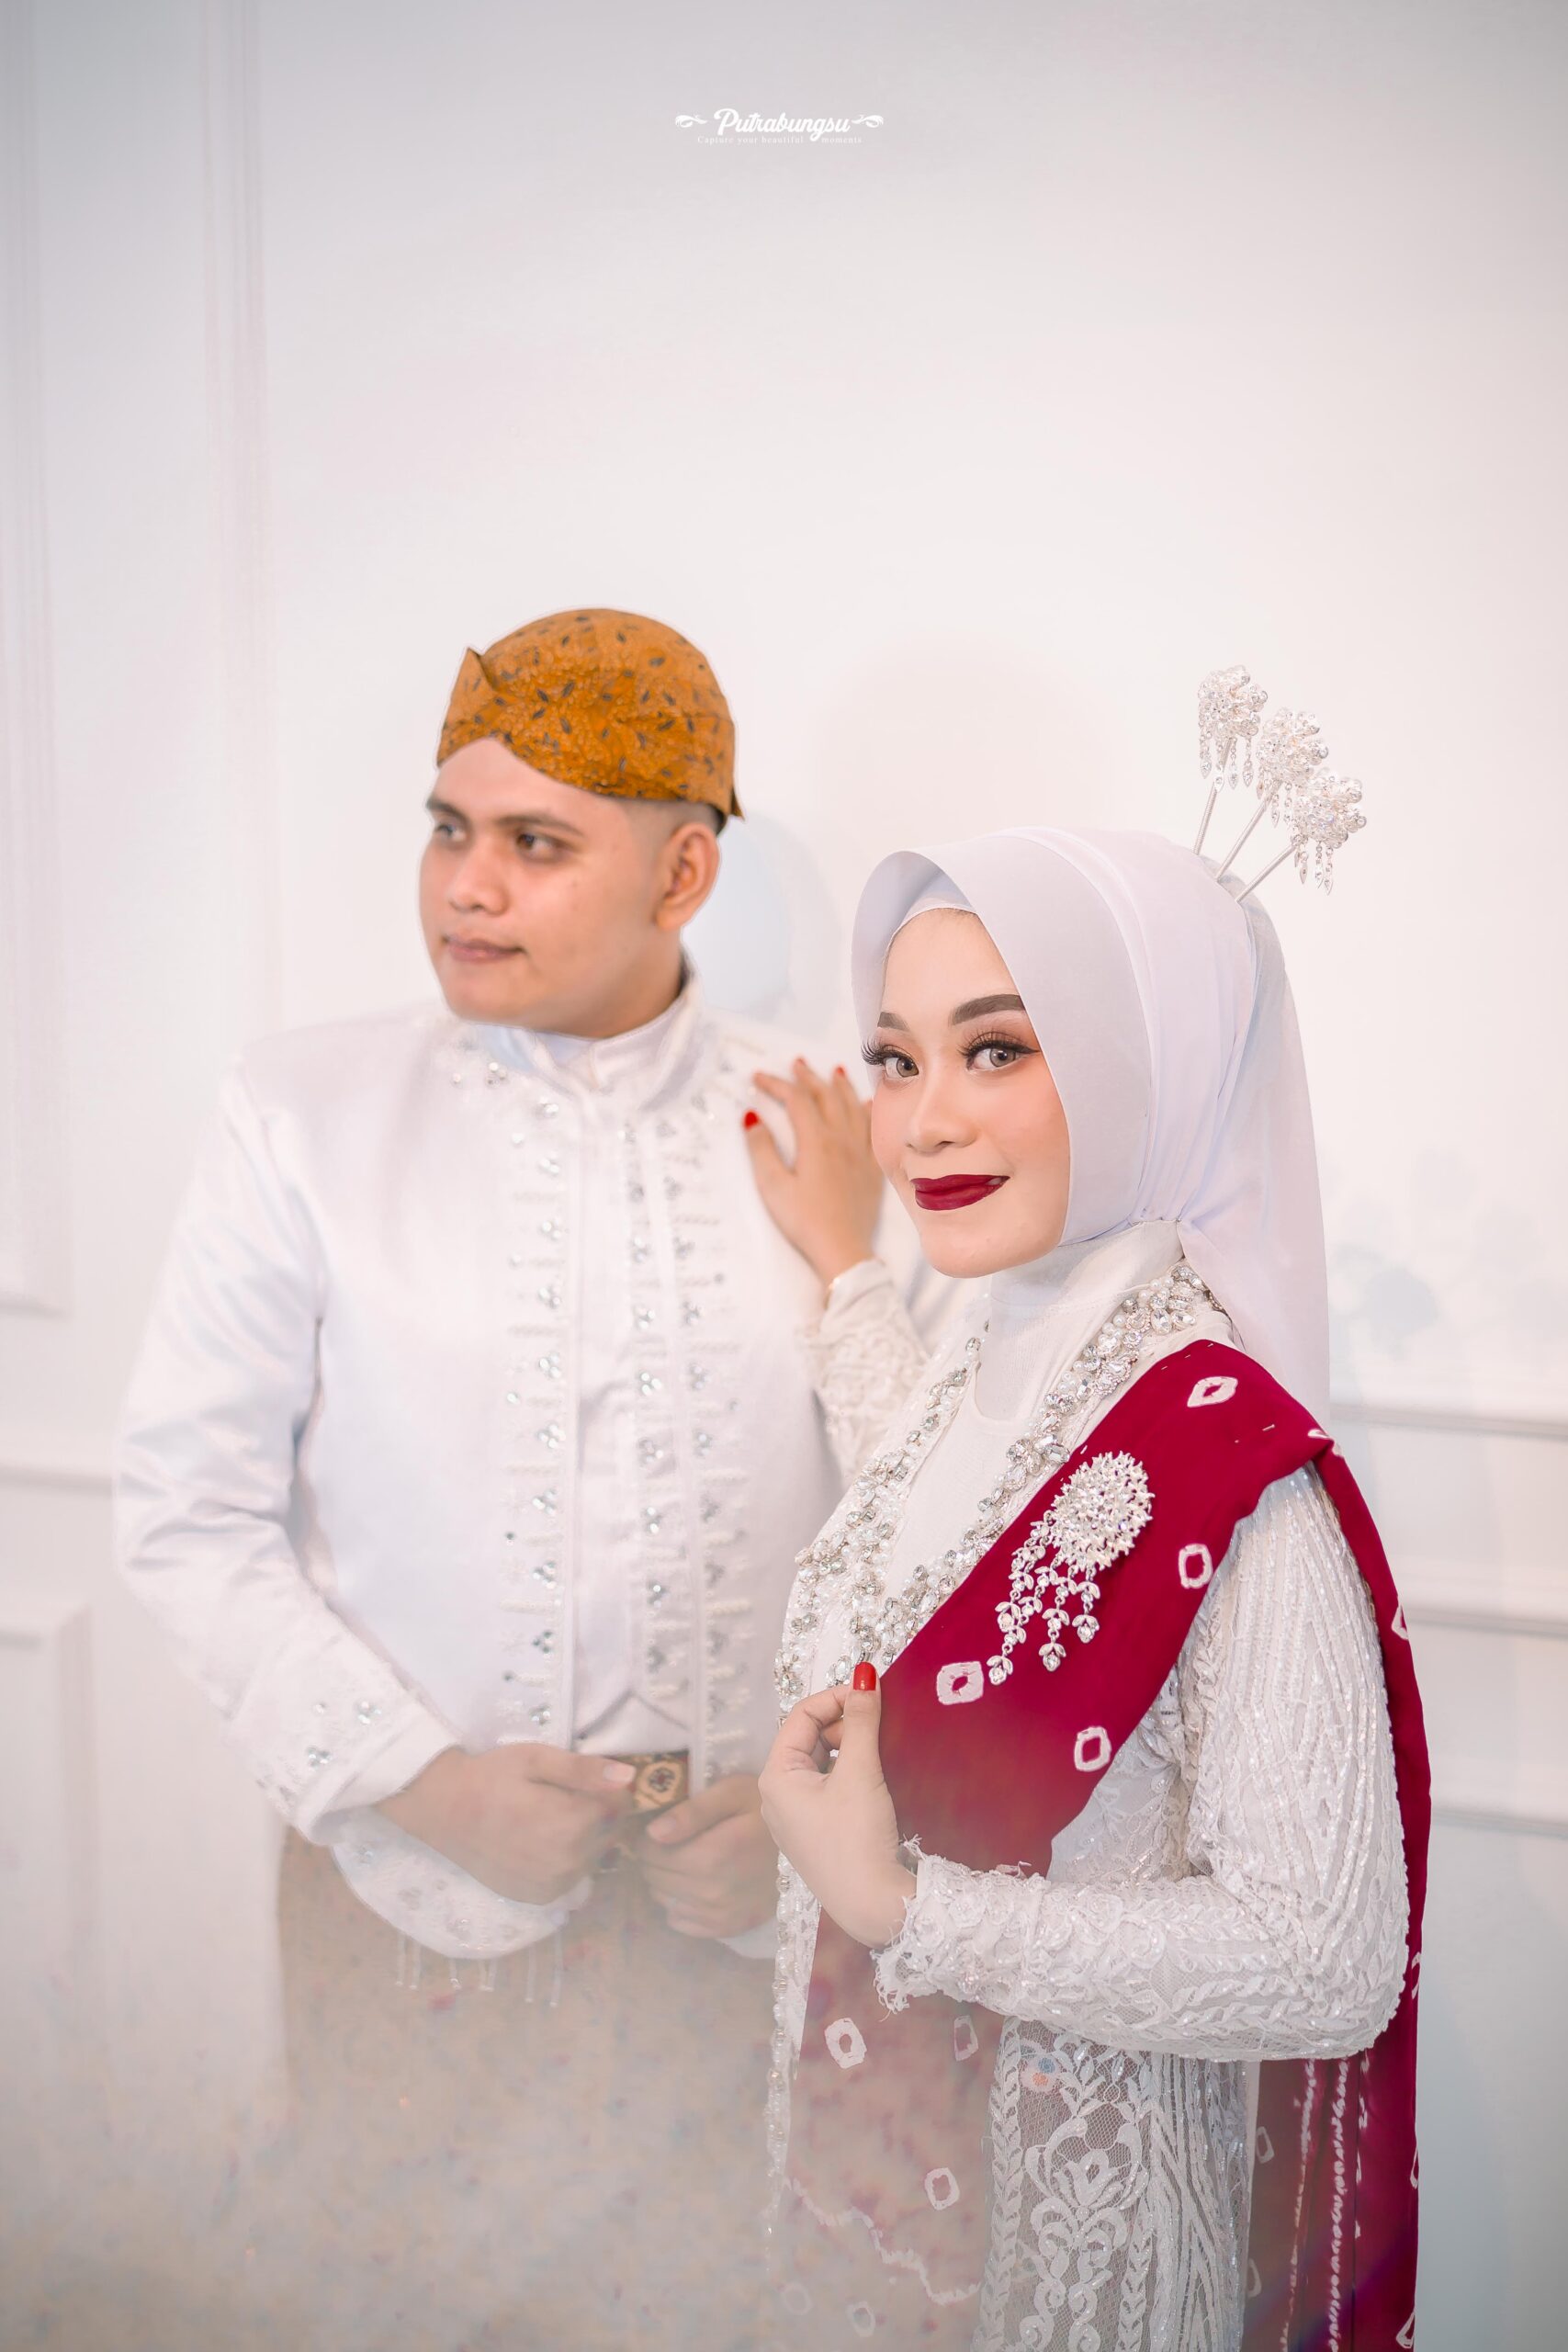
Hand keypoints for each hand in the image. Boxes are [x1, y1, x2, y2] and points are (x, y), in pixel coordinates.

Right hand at [379, 1743, 636, 1904]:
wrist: (444, 1810)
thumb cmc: (492, 1777)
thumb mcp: (537, 1760)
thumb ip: (585, 1770)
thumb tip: (630, 1777)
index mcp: (573, 1825)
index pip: (622, 1805)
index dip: (609, 1788)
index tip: (585, 1779)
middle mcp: (569, 1863)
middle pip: (613, 1832)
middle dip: (600, 1813)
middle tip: (564, 1795)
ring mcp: (554, 1886)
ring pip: (596, 1856)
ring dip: (586, 1838)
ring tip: (549, 1817)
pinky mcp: (541, 1898)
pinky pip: (573, 1876)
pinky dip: (567, 1859)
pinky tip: (541, 1841)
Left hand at [638, 1773, 779, 1938]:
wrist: (807, 1843)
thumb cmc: (764, 1810)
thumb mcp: (733, 1793)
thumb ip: (692, 1812)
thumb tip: (652, 1833)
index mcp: (711, 1855)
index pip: (650, 1853)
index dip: (645, 1838)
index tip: (655, 1827)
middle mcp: (712, 1892)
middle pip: (654, 1878)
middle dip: (652, 1859)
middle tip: (669, 1841)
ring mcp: (720, 1914)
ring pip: (664, 1901)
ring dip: (663, 1881)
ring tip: (682, 1860)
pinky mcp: (728, 1927)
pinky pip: (681, 1923)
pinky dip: (678, 1905)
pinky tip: (693, 1885)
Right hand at [744, 1058, 884, 1291]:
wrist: (843, 1249)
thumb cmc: (804, 1221)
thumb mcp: (773, 1186)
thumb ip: (761, 1150)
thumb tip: (752, 1118)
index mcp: (815, 1140)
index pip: (796, 1100)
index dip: (776, 1084)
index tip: (758, 1078)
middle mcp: (841, 1138)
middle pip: (826, 1096)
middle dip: (808, 1077)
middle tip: (796, 1064)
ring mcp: (860, 1152)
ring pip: (852, 1107)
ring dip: (840, 1086)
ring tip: (833, 1071)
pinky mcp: (871, 1167)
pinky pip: (871, 1128)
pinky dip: (866, 1109)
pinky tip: (866, 1104)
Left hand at [758, 1675, 914, 1948]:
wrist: (873, 1908)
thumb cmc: (858, 1840)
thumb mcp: (861, 1772)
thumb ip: (862, 1720)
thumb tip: (864, 1675)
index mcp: (775, 1777)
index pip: (801, 1716)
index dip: (836, 1697)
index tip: (872, 1691)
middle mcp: (777, 1796)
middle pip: (810, 1738)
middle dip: (845, 1725)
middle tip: (881, 1723)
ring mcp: (795, 1818)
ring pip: (821, 1764)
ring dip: (851, 1749)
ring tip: (882, 1748)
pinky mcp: (816, 1834)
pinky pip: (829, 1788)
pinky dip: (851, 1774)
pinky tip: (876, 1777)